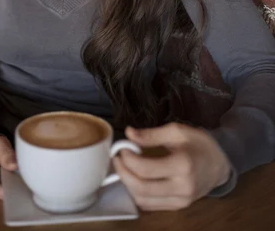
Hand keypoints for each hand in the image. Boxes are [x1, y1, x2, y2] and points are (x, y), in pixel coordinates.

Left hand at [114, 122, 230, 210]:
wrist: (220, 164)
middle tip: (118, 159)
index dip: (127, 159)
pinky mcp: (179, 206)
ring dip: (128, 185)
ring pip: (144, 200)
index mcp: (183, 165)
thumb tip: (128, 133)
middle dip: (123, 174)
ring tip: (125, 167)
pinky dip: (138, 193)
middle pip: (141, 188)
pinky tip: (136, 178)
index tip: (122, 148)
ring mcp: (181, 200)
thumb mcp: (177, 131)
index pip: (145, 169)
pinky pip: (151, 205)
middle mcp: (182, 187)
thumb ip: (151, 134)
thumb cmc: (199, 144)